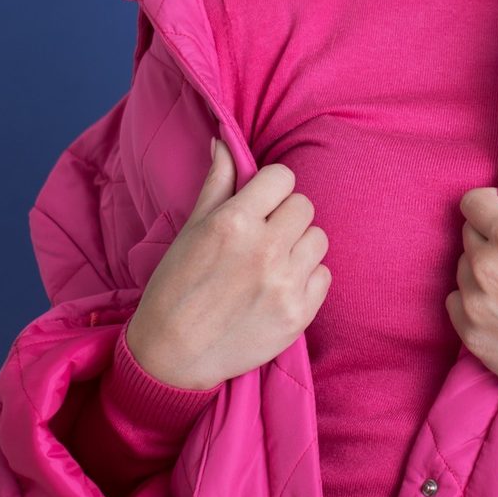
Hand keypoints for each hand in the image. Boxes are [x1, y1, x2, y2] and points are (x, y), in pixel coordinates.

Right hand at [125, 139, 331, 389]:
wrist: (173, 356)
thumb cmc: (176, 286)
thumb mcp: (191, 229)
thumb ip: (216, 182)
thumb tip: (224, 140)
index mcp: (234, 222)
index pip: (283, 177)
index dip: (271, 188)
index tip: (260, 203)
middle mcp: (264, 250)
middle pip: (305, 206)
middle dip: (285, 216)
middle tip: (263, 236)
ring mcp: (285, 284)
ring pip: (318, 239)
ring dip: (299, 246)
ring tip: (271, 263)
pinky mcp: (299, 315)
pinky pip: (324, 275)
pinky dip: (307, 279)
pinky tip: (279, 288)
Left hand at [446, 149, 497, 423]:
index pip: (473, 202)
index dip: (491, 204)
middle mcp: (485, 266)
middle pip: (468, 233)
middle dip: (490, 235)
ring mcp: (473, 303)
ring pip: (463, 268)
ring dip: (482, 269)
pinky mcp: (469, 335)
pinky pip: (456, 302)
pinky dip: (473, 300)